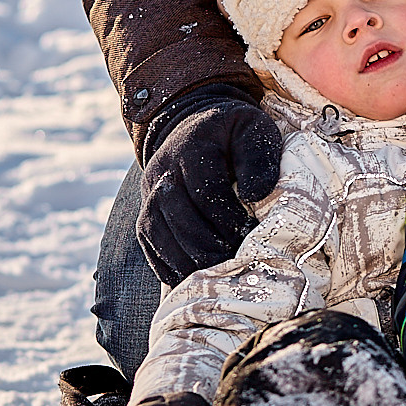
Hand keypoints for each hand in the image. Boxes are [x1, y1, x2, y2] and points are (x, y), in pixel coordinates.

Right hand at [137, 84, 281, 285]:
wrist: (193, 126)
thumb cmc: (233, 133)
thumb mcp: (254, 130)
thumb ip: (259, 158)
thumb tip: (255, 195)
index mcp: (191, 147)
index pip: (206, 191)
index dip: (228, 219)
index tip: (252, 235)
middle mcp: (162, 172)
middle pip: (179, 218)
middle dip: (210, 246)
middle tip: (237, 263)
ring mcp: (148, 196)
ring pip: (159, 236)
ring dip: (189, 262)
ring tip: (219, 275)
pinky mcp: (146, 217)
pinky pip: (151, 248)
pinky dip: (171, 268)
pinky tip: (196, 278)